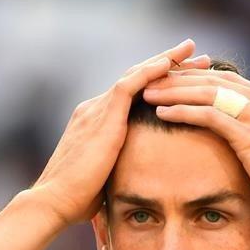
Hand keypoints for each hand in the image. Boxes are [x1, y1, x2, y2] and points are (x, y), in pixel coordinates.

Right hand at [28, 39, 209, 225]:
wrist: (55, 200)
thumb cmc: (77, 199)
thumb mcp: (105, 176)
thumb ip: (121, 167)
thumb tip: (137, 179)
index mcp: (95, 122)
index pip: (130, 94)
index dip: (157, 83)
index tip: (182, 77)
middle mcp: (95, 109)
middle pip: (136, 77)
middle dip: (166, 64)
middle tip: (194, 52)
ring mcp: (96, 109)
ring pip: (135, 75)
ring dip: (165, 61)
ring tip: (191, 49)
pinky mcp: (102, 116)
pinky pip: (128, 85)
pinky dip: (149, 72)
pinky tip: (168, 63)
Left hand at [141, 70, 249, 221]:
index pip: (228, 79)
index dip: (198, 77)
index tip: (173, 80)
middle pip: (213, 80)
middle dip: (180, 78)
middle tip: (152, 80)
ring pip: (207, 93)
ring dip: (174, 91)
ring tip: (148, 93)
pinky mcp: (249, 135)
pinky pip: (208, 116)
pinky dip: (183, 111)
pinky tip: (162, 112)